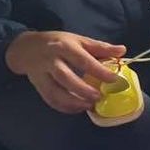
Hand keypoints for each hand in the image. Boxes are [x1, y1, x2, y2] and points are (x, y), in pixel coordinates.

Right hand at [5, 31, 125, 113]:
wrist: (26, 48)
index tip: (114, 79)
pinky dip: (63, 107)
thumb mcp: (79, 40)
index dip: (99, 70)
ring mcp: (41, 73)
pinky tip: (76, 109)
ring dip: (72, 102)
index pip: (83, 60)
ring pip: (55, 91)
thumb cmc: (58, 42)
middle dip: (83, 90)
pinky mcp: (37, 85)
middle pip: (65, 77)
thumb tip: (122, 50)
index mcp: (65, 46)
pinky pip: (49, 99)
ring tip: (88, 105)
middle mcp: (51, 59)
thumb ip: (100, 47)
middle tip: (99, 97)